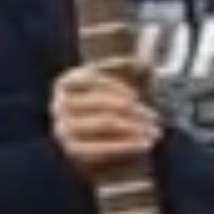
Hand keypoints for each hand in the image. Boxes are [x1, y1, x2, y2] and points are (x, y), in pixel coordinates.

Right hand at [51, 58, 159, 174]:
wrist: (92, 150)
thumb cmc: (107, 111)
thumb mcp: (113, 88)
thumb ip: (126, 70)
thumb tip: (141, 62)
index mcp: (65, 83)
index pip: (90, 78)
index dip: (114, 86)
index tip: (135, 96)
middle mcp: (60, 105)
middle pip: (101, 102)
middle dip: (132, 109)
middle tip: (153, 117)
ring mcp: (64, 128)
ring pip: (105, 122)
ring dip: (134, 126)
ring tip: (153, 131)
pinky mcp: (73, 151)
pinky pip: (102, 147)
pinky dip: (126, 145)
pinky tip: (145, 145)